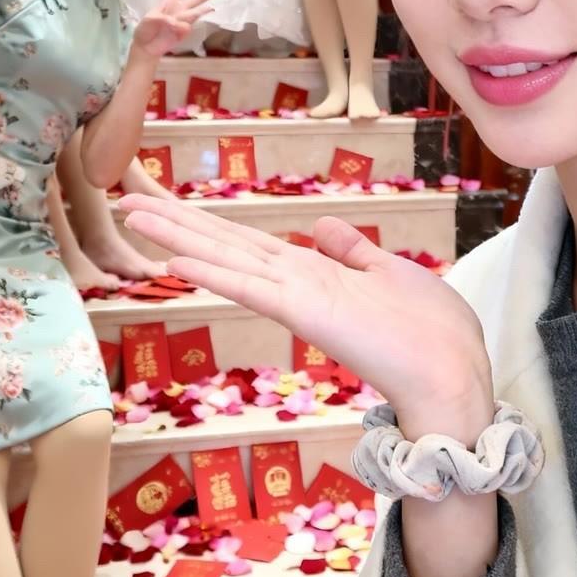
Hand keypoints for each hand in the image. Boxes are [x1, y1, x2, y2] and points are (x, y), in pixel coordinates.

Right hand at [116, 197, 492, 431]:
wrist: (453, 375)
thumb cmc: (430, 332)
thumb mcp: (391, 274)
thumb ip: (353, 252)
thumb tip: (322, 227)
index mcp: (312, 274)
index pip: (246, 242)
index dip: (204, 223)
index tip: (164, 204)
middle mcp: (294, 284)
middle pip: (223, 245)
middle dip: (174, 222)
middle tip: (122, 200)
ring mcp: (296, 298)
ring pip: (226, 258)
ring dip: (178, 236)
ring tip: (130, 213)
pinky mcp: (304, 311)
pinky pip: (250, 286)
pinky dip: (213, 271)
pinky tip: (175, 258)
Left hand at [131, 0, 222, 57]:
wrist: (146, 47)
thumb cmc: (144, 30)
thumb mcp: (149, 19)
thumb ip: (163, 18)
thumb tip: (177, 23)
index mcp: (168, 2)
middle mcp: (178, 10)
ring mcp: (182, 21)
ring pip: (197, 13)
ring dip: (204, 10)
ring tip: (212, 8)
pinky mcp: (184, 32)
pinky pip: (188, 27)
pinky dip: (183, 28)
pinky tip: (175, 31)